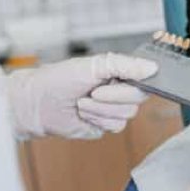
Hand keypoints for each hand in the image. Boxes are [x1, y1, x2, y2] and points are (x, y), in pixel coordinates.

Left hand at [6, 53, 157, 138]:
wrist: (37, 105)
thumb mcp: (93, 65)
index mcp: (118, 72)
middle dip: (113, 95)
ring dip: (101, 109)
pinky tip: (83, 115)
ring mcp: (114, 109)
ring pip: (127, 113)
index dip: (137, 80)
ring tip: (82, 102)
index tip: (121, 80)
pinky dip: (98, 120)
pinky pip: (116, 126)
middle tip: (93, 91)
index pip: (145, 76)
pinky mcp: (106, 126)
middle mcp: (120, 90)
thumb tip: (152, 67)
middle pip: (138, 97)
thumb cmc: (59, 80)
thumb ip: (124, 64)